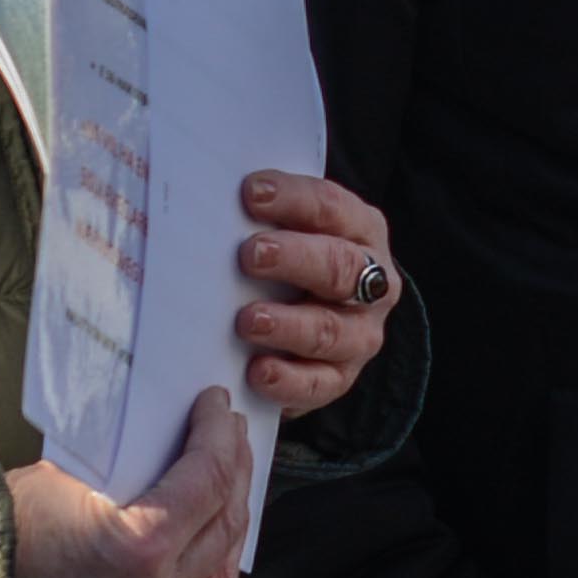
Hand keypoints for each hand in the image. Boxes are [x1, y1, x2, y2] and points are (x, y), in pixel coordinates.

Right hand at [4, 391, 250, 577]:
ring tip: (227, 488)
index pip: (206, 480)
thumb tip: (169, 443)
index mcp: (141, 547)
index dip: (217, 436)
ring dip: (228, 527)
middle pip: (221, 524)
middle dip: (231, 472)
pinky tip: (208, 553)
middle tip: (228, 436)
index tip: (217, 407)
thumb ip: (132, 469)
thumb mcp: (71, 477)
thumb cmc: (2, 525)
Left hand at [234, 169, 405, 414]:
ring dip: (287, 324)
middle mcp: (372, 282)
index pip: (332, 208)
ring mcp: (361, 333)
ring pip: (330, 329)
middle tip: (250, 255)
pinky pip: (319, 383)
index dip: (294, 199)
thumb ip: (263, 216)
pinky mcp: (341, 376)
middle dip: (296, 259)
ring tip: (247, 320)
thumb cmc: (292, 260)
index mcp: (361, 230)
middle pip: (340, 267)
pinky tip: (258, 372)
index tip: (250, 193)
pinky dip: (288, 380)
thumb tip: (205, 195)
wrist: (318, 314)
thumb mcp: (288, 229)